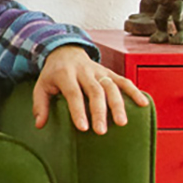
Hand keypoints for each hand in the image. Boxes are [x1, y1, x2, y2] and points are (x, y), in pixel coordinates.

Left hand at [31, 45, 148, 134]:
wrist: (65, 50)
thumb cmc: (53, 73)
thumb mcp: (41, 85)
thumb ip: (40, 104)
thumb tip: (39, 124)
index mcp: (65, 74)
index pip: (73, 93)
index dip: (78, 111)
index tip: (83, 128)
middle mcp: (84, 71)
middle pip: (95, 91)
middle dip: (99, 111)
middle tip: (102, 131)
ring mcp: (99, 71)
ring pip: (111, 86)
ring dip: (118, 104)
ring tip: (122, 123)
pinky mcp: (109, 72)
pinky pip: (123, 80)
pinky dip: (134, 91)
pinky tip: (142, 103)